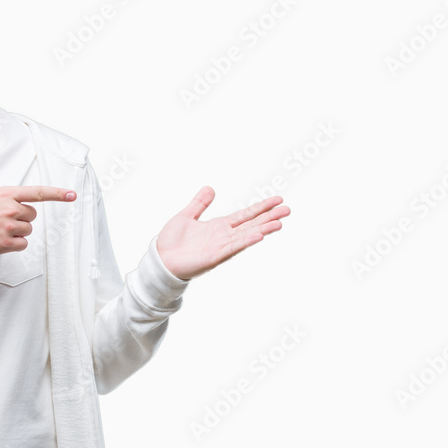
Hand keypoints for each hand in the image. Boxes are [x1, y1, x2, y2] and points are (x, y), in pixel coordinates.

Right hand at [0, 186, 75, 256]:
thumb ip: (8, 198)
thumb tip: (24, 205)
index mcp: (6, 193)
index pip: (37, 192)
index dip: (57, 194)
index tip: (72, 195)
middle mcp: (9, 208)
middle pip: (33, 215)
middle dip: (22, 218)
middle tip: (3, 221)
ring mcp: (8, 226)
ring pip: (28, 230)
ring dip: (17, 232)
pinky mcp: (6, 242)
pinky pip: (23, 244)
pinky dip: (15, 244)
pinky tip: (0, 241)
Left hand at [156, 187, 289, 279]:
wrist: (160, 259)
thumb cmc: (171, 242)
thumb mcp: (186, 216)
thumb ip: (199, 203)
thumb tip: (210, 188)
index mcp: (219, 226)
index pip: (245, 215)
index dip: (261, 207)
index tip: (278, 200)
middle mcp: (224, 236)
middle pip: (251, 224)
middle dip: (269, 217)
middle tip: (288, 209)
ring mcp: (221, 247)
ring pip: (246, 236)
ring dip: (263, 229)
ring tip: (279, 223)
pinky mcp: (214, 256)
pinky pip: (233, 247)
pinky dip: (246, 241)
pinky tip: (259, 235)